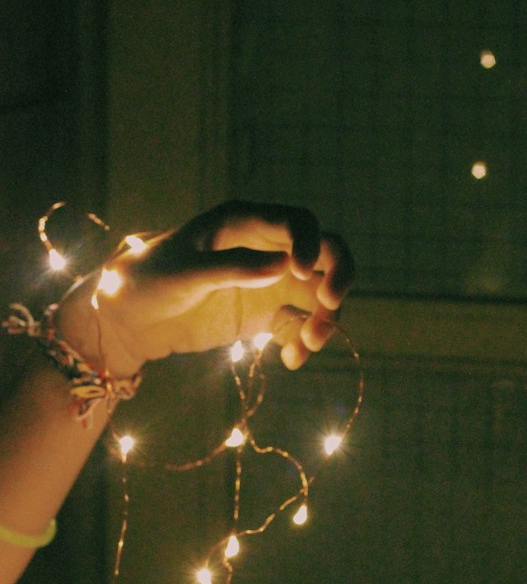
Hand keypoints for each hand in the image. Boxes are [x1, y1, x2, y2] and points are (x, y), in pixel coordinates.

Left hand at [56, 201, 354, 377]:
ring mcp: (271, 283)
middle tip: (330, 305)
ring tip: (310, 344)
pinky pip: (299, 327)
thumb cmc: (150, 279)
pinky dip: (303, 344)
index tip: (304, 273)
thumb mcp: (186, 271)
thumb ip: (234, 267)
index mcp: (248, 223)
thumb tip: (285, 265)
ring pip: (320, 294)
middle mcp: (269, 249)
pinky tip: (291, 360)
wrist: (130, 318)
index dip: (312, 243)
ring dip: (326, 318)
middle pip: (327, 254)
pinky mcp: (267, 316)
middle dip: (339, 277)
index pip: (299, 223)